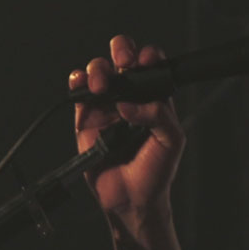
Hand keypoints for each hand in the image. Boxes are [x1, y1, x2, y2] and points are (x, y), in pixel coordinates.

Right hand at [69, 35, 185, 219]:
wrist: (131, 199)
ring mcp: (107, 105)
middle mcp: (130, 96)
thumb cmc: (156, 171)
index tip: (145, 61)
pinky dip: (77, 82)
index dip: (148, 57)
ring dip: (98, 69)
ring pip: (99, 70)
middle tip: (124, 62)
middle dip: (122, 50)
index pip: (151, 66)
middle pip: (123, 58)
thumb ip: (159, 115)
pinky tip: (81, 84)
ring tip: (102, 86)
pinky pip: (78, 92)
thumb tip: (128, 103)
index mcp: (154, 97)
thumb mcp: (171, 140)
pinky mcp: (86, 117)